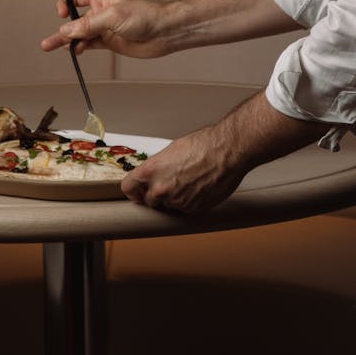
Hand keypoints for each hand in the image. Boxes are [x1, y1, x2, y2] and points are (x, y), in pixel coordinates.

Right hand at [41, 0, 168, 57]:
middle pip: (75, 19)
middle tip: (48, 41)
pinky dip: (80, 47)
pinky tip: (73, 51)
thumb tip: (66, 31)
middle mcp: (101, 10)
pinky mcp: (110, 40)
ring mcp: (105, 26)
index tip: (62, 16)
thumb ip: (88, 25)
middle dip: (62, 29)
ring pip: (80, 33)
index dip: (66, 5)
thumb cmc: (144, 15)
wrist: (164, 31)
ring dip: (67, 40)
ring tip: (51, 47)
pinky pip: (89, 43)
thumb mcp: (112, 16)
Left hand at [121, 92, 326, 213]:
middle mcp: (161, 188)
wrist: (228, 151)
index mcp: (152, 170)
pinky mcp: (193, 210)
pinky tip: (200, 186)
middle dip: (156, 195)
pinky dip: (190, 202)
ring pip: (169, 206)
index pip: (128, 188)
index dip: (133, 190)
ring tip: (191, 180)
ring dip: (176, 198)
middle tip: (170, 183)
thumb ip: (159, 167)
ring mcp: (177, 202)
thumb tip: (156, 175)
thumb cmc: (204, 144)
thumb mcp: (172, 150)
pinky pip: (186, 210)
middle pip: (149, 201)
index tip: (137, 191)